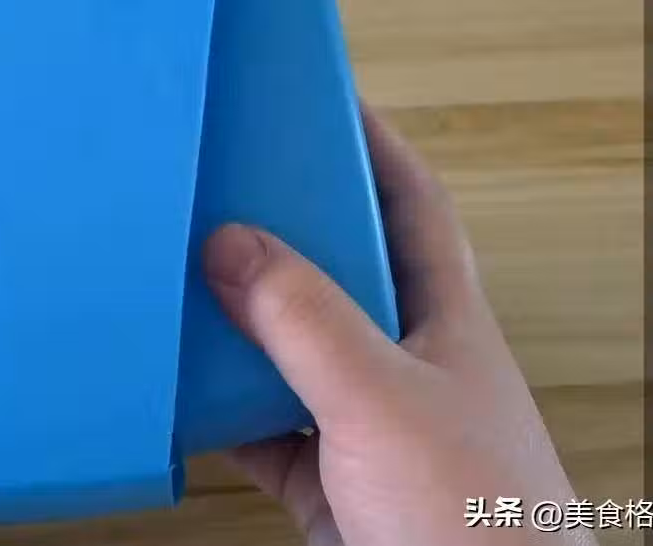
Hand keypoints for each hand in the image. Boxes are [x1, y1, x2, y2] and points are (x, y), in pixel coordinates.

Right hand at [202, 106, 597, 545]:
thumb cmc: (474, 517)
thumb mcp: (382, 400)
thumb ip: (308, 323)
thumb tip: (231, 244)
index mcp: (442, 321)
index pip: (412, 208)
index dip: (373, 151)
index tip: (315, 111)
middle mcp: (403, 364)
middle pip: (338, 276)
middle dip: (281, 235)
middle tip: (217, 197)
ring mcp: (364, 423)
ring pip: (290, 355)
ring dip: (237, 331)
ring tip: (179, 289)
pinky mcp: (330, 479)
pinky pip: (261, 427)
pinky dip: (220, 414)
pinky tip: (181, 399)